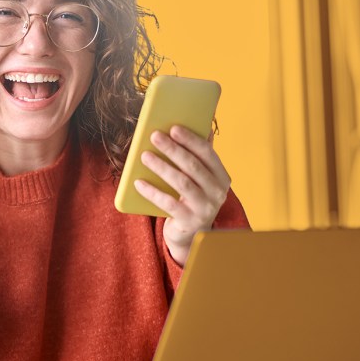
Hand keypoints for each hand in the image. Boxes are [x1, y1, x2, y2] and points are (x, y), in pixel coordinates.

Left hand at [133, 125, 231, 265]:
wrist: (190, 235)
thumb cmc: (192, 199)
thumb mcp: (199, 179)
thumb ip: (198, 157)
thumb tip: (197, 126)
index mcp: (221, 177)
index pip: (208, 153)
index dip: (191, 140)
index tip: (173, 128)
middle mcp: (218, 192)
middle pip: (193, 166)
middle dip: (173, 149)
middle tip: (155, 136)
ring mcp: (205, 208)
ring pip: (182, 183)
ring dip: (162, 167)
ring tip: (145, 156)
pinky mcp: (189, 222)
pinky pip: (168, 203)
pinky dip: (152, 192)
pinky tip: (138, 183)